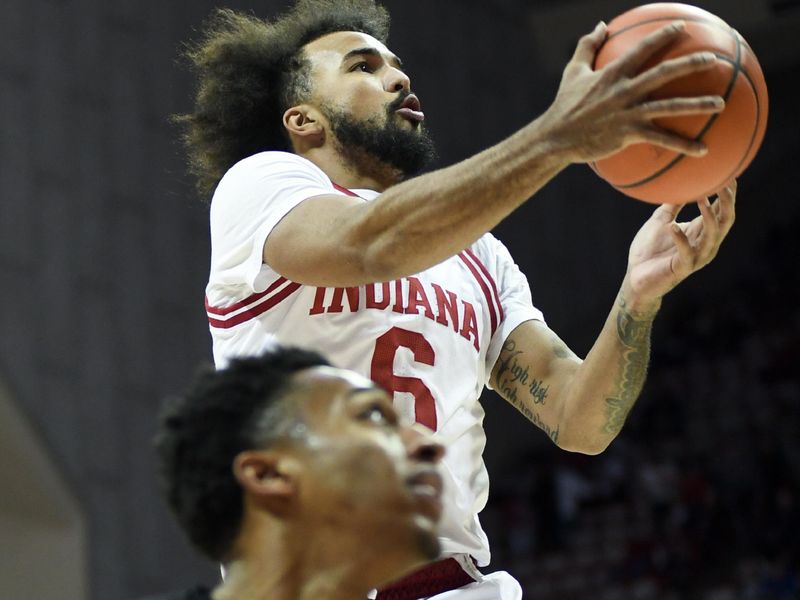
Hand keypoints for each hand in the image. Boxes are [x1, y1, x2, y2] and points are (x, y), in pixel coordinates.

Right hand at [540, 20, 724, 163]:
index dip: (663, 36)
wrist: (555, 139)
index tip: (682, 27)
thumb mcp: (573, 72)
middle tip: (714, 60)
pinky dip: (683, 145)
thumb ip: (587, 46)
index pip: (642, 49)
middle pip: (663, 73)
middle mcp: (623, 90)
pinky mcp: (627, 134)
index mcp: (612, 73)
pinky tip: (703, 150)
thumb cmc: (564, 106)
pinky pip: (661, 139)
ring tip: (721, 104)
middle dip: (690, 64)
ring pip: (668, 106)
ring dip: (697, 105)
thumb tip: (601, 25)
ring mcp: (627, 113)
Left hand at [623, 180, 736, 309]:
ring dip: (708, 216)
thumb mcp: (661, 221)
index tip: (729, 174)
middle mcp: (704, 244)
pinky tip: (672, 227)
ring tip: (702, 198)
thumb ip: (672, 204)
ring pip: (711, 236)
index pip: (722, 211)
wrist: (636, 277)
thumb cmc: (649, 250)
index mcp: (701, 232)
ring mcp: (695, 257)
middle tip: (724, 183)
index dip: (727, 194)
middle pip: (725, 221)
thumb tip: (680, 182)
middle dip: (727, 202)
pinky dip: (680, 239)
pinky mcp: (681, 268)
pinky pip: (686, 253)